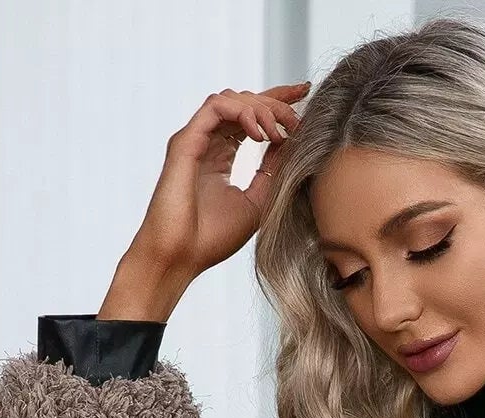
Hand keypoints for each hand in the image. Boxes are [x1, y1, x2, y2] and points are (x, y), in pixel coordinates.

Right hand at [124, 80, 309, 288]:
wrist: (180, 257)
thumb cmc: (212, 238)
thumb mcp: (256, 202)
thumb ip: (272, 171)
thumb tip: (292, 142)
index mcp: (221, 156)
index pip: (251, 117)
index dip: (278, 101)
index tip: (305, 93)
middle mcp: (207, 142)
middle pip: (243, 102)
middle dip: (276, 104)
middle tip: (297, 121)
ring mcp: (195, 140)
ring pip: (230, 99)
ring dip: (261, 108)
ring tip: (278, 132)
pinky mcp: (185, 141)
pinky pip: (216, 107)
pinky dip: (242, 113)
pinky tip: (260, 134)